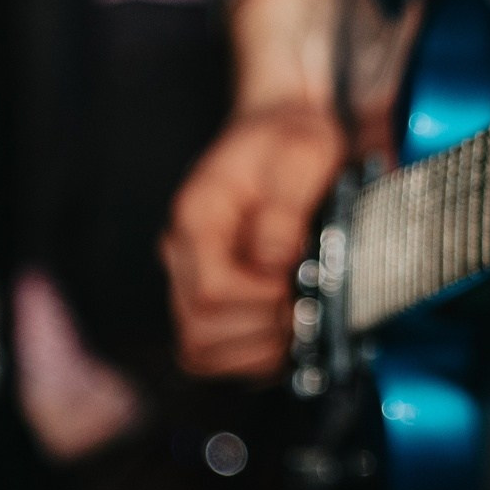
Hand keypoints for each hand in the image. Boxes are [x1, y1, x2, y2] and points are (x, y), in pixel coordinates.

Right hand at [160, 101, 347, 376]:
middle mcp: (181, 253)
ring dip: (257, 350)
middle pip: (199, 330)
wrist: (283, 133)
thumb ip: (287, 208)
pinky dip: (254, 356)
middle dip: (263, 330)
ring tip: (298, 318)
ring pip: (199, 350)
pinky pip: (215, 354)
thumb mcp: (304, 154)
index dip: (263, 302)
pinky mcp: (209, 300)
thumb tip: (276, 264)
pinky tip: (288, 328)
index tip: (303, 285)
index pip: (212, 290)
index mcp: (197, 216)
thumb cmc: (293, 141)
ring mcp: (190, 279)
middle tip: (308, 304)